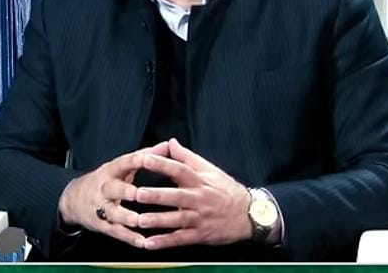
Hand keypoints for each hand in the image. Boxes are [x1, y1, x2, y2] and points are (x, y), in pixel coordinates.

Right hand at [58, 141, 168, 247]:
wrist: (73, 199)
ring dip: (126, 217)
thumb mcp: (121, 165)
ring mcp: (101, 207)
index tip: (148, 159)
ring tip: (139, 221)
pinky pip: (115, 231)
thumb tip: (167, 145)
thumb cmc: (106, 179)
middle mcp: (104, 187)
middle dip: (125, 190)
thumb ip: (145, 155)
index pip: (124, 162)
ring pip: (112, 212)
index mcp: (111, 170)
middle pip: (113, 188)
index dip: (136, 160)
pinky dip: (128, 237)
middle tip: (138, 193)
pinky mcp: (101, 224)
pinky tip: (142, 242)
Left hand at [135, 138, 252, 249]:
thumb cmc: (226, 189)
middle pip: (176, 196)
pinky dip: (165, 242)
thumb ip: (187, 156)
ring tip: (140, 221)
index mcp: (199, 180)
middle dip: (157, 195)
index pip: (179, 169)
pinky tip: (149, 243)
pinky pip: (180, 239)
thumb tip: (170, 142)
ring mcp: (199, 218)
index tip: (146, 159)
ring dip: (158, 221)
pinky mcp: (200, 235)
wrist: (248, 214)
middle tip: (138, 193)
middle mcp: (198, 199)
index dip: (163, 164)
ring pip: (177, 219)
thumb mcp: (210, 169)